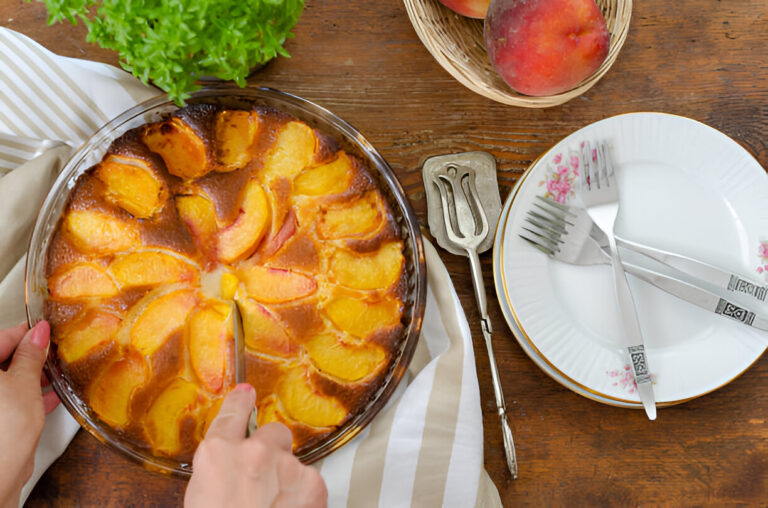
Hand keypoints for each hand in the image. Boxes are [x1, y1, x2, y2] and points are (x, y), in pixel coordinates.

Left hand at [0, 321, 59, 506]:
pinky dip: (25, 396)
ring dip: (28, 377)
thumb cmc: (2, 431)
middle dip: (27, 357)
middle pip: (1, 360)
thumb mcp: (24, 382)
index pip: (0, 339)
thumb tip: (38, 335)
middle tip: (50, 353)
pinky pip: (8, 400)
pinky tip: (45, 398)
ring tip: (51, 376)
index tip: (44, 330)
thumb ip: (31, 355)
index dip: (25, 334)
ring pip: (5, 382)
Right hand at [185, 384, 326, 507]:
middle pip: (272, 433)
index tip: (246, 394)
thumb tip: (230, 470)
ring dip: (288, 477)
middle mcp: (253, 452)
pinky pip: (310, 479)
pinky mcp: (312, 483)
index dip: (240, 402)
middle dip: (271, 451)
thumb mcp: (202, 498)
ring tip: (275, 507)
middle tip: (265, 479)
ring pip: (294, 459)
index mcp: (217, 455)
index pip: (232, 414)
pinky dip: (304, 496)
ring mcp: (285, 465)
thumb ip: (218, 474)